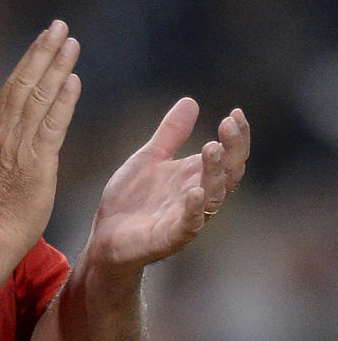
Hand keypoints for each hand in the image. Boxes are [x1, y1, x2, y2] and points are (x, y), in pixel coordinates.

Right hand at [0, 20, 80, 247]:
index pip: (12, 85)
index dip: (30, 59)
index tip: (44, 36)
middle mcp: (5, 132)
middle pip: (24, 83)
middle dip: (43, 52)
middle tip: (59, 25)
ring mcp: (20, 146)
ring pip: (38, 98)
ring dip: (56, 68)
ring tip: (71, 43)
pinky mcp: (37, 162)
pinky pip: (51, 126)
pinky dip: (62, 102)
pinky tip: (73, 81)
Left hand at [87, 98, 249, 268]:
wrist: (103, 236)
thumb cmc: (130, 200)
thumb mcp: (149, 158)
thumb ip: (170, 134)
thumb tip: (190, 101)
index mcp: (195, 176)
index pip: (229, 156)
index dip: (237, 136)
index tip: (236, 113)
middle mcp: (198, 196)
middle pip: (229, 173)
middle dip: (232, 149)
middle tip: (227, 124)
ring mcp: (186, 218)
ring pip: (213, 196)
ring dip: (214, 172)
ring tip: (210, 148)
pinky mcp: (170, 238)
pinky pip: (189, 225)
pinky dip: (194, 210)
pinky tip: (194, 192)